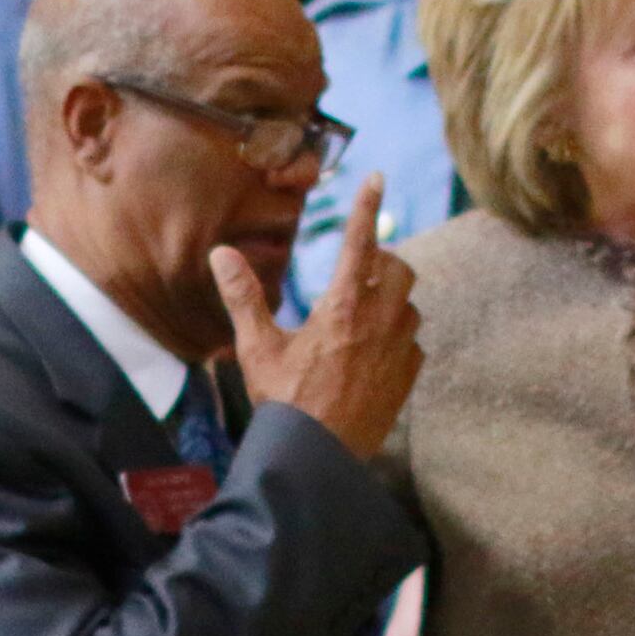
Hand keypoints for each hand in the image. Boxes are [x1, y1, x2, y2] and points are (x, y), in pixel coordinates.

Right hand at [213, 176, 419, 460]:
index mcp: (342, 308)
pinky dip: (398, 339)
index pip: (360, 242)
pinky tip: (373, 353)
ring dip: (391, 301)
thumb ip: (243, 296)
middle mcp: (378, 323)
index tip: (378, 178)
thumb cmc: (284, 401)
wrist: (316, 457)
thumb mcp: (257, 347)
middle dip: (383, 262)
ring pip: (410, 306)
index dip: (367, 206)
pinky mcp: (407, 378)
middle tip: (356, 273)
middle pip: (400, 268)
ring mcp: (398, 352)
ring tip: (362, 316)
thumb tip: (220, 253)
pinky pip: (414, 344)